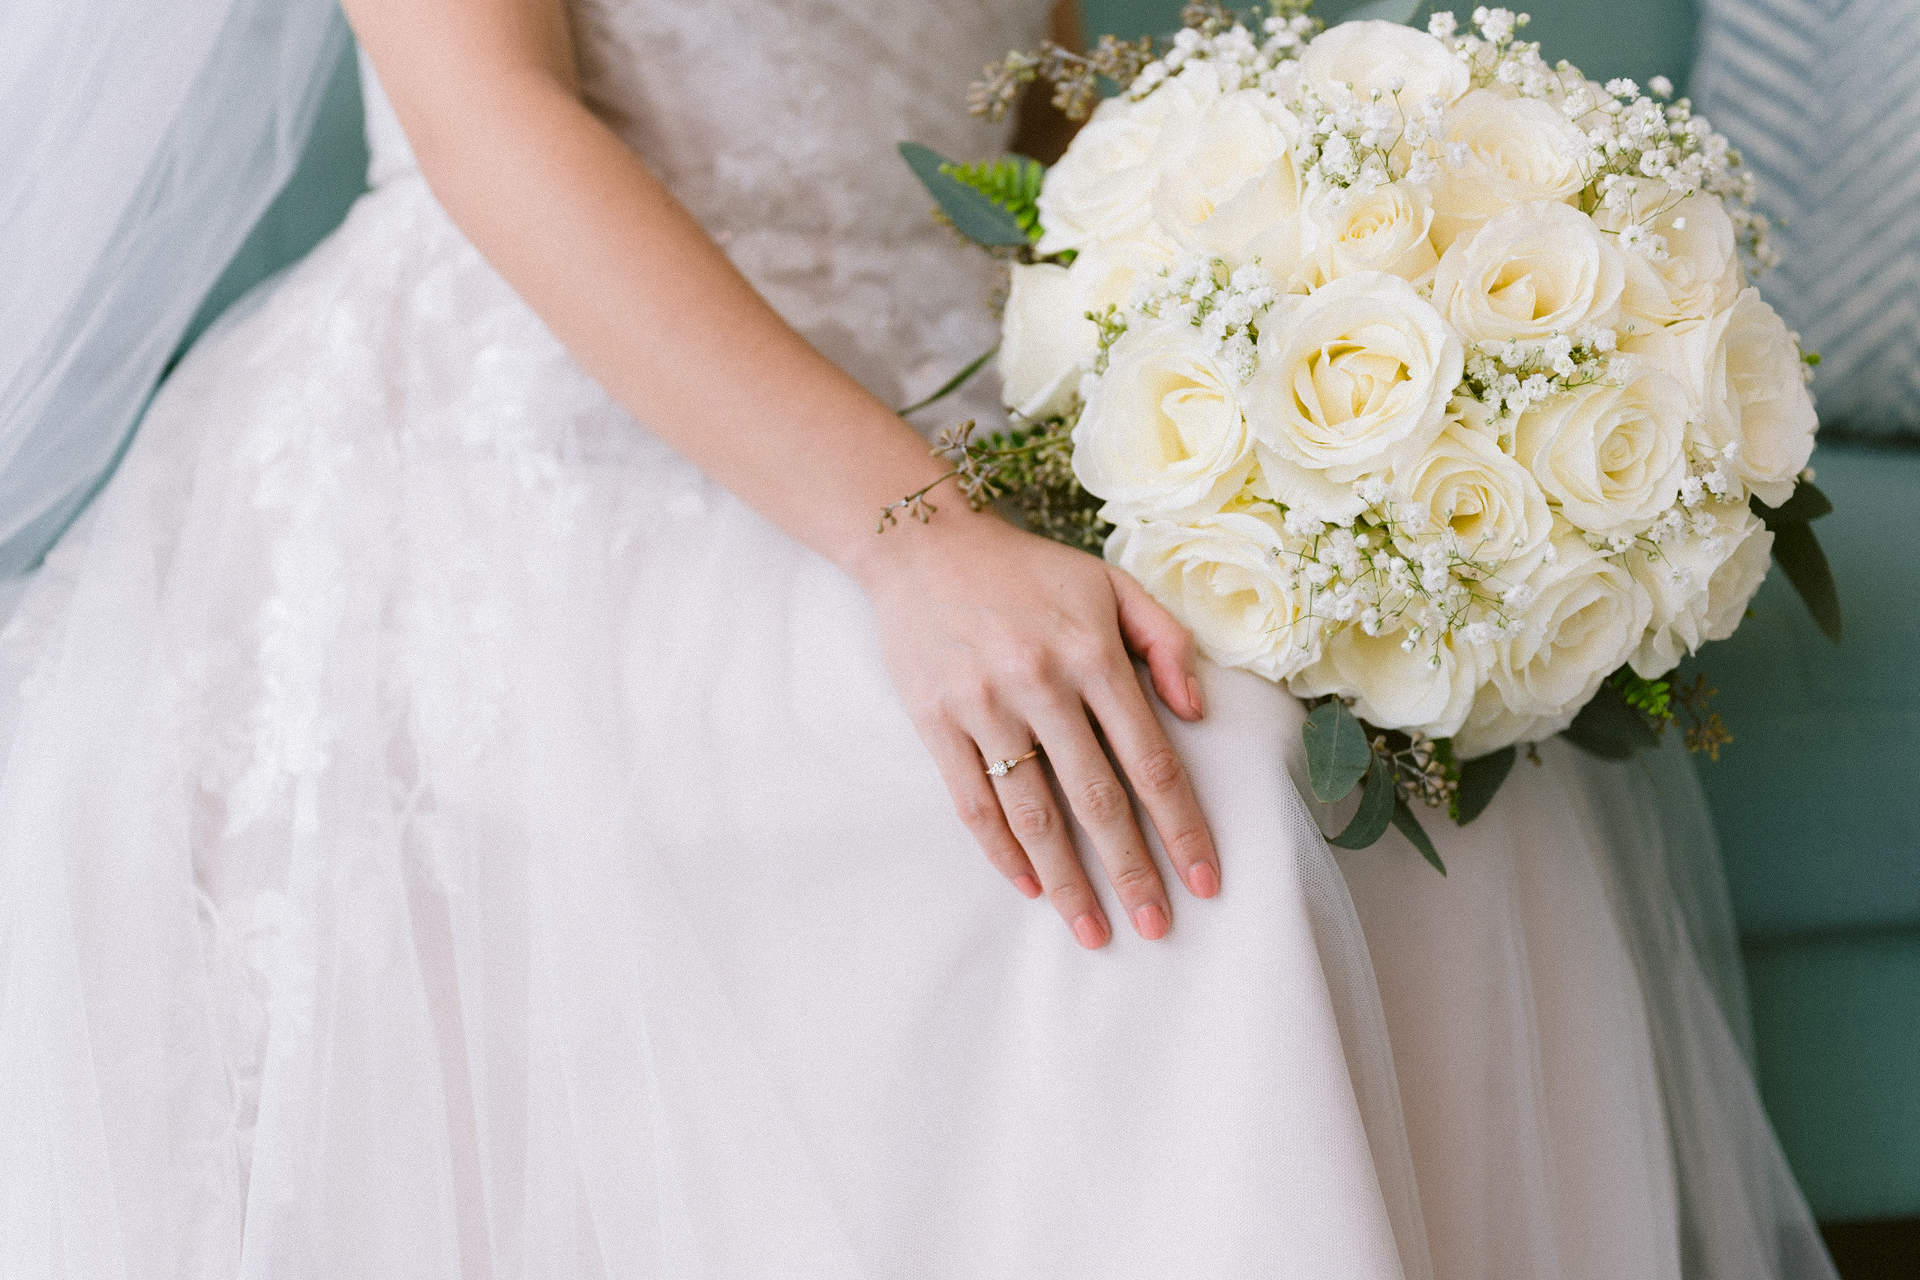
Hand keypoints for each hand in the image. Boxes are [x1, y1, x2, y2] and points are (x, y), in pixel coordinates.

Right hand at [855, 510, 1219, 948]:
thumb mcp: (1111, 583)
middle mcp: (1041, 684)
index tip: (1204, 879)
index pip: (1150, 759)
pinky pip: (973, 801)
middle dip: (1131, 871)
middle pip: (1098, 799)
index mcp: (1093, 653)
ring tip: (1092, 930)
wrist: (921, 543)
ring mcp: (984, 706)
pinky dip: (1002, 850)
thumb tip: (1198, 712)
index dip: (1182, 826)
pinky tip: (1029, 886)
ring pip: (1035, 813)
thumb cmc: (1027, 569)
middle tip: (1156, 927)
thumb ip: (1165, 642)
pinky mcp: (936, 720)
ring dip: (1067, 881)